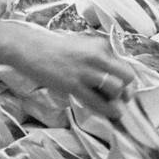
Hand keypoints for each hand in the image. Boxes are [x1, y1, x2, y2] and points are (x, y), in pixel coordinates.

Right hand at [0, 22, 135, 118]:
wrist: (31, 48)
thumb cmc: (55, 48)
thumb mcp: (82, 46)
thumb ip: (98, 58)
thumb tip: (113, 76)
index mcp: (101, 44)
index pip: (124, 63)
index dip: (128, 79)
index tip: (126, 88)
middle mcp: (97, 56)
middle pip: (126, 76)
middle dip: (127, 89)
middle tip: (122, 98)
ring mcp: (86, 70)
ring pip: (115, 88)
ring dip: (116, 99)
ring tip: (112, 105)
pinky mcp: (73, 85)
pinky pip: (97, 101)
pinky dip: (108, 110)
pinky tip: (112, 114)